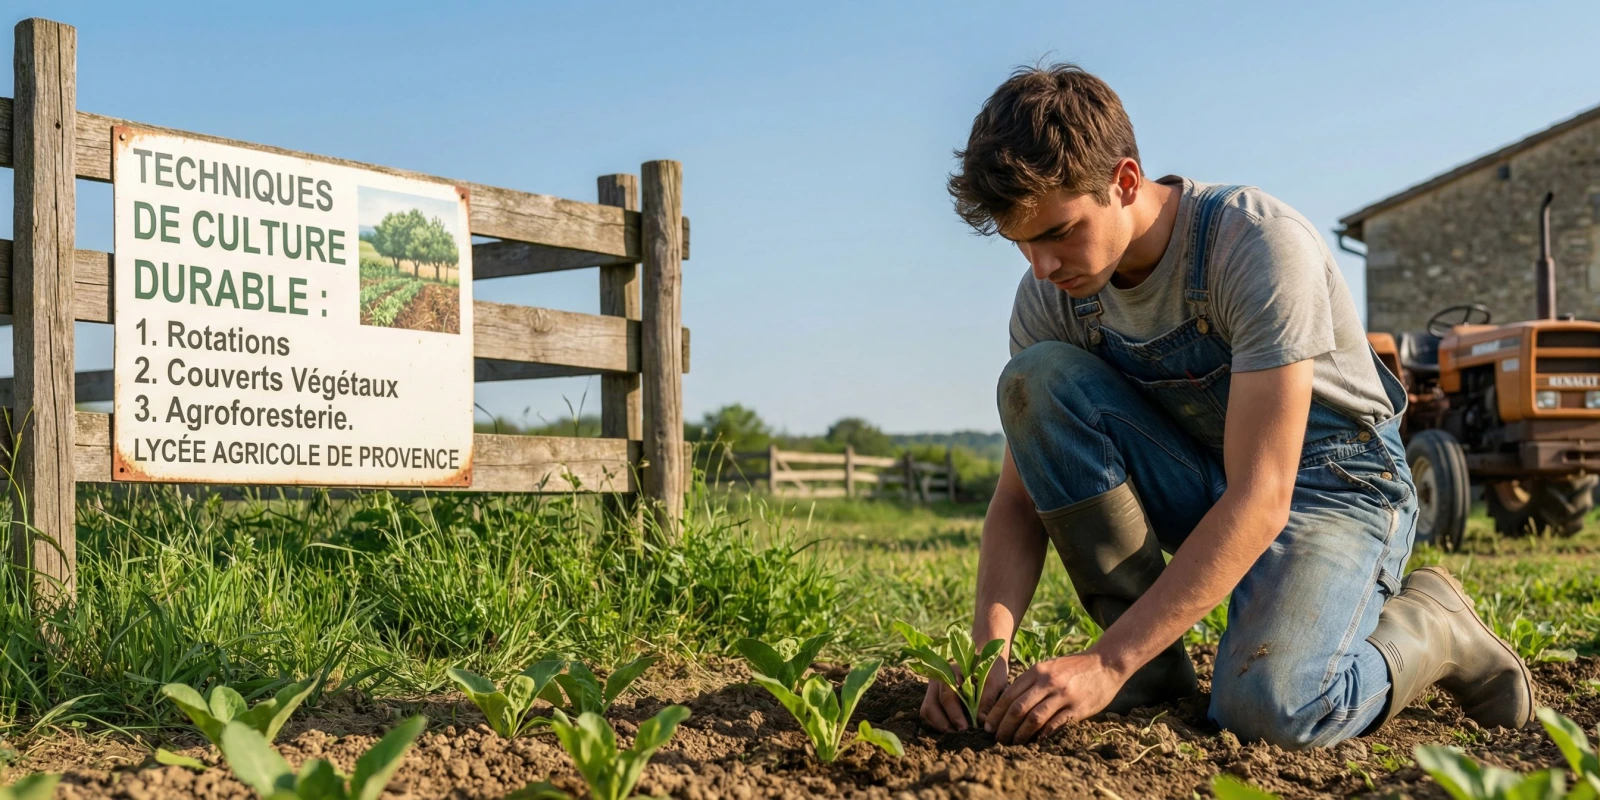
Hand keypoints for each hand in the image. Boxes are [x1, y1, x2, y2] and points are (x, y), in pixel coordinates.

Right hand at [919, 655, 1009, 732]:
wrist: (985, 657)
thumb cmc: (991, 669)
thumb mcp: (994, 680)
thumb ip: (988, 699)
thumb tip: (981, 721)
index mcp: (952, 672)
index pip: (947, 696)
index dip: (954, 715)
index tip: (964, 728)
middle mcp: (938, 679)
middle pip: (931, 706)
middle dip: (944, 724)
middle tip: (960, 735)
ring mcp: (934, 687)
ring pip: (927, 710)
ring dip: (939, 725)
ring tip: (956, 733)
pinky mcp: (933, 695)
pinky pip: (928, 712)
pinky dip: (937, 723)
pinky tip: (952, 728)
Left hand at [985, 652, 1124, 743]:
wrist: (1106, 663)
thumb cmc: (1074, 667)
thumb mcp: (1049, 667)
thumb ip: (1031, 682)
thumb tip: (1009, 703)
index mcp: (1037, 671)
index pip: (1009, 695)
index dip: (996, 713)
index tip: (988, 726)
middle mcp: (1047, 682)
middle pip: (1018, 708)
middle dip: (1004, 726)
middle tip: (997, 739)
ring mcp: (1063, 695)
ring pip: (1034, 718)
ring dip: (1020, 734)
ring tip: (1013, 743)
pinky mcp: (1077, 708)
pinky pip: (1055, 724)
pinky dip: (1042, 735)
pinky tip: (1035, 742)